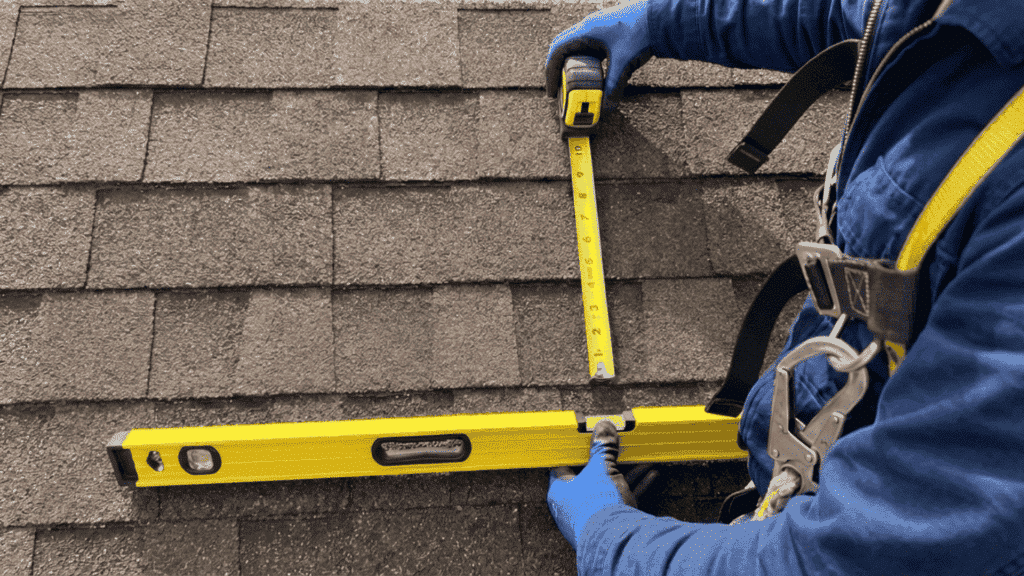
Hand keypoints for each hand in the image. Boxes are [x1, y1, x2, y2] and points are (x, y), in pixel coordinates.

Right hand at [544, 0, 654, 109]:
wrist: (661, 15)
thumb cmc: (641, 31)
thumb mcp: (624, 63)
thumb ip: (614, 86)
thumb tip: (607, 107)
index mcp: (586, 31)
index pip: (557, 50)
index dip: (551, 71)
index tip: (552, 90)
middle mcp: (589, 27)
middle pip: (564, 49)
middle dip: (559, 71)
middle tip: (560, 90)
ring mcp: (598, 29)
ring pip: (577, 49)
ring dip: (573, 67)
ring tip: (574, 86)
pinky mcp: (608, 32)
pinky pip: (590, 49)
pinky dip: (587, 63)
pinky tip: (593, 76)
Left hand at [547, 419, 657, 548]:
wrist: (617, 541)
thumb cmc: (598, 504)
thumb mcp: (601, 468)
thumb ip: (603, 447)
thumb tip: (604, 426)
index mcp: (560, 490)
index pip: (563, 464)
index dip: (576, 449)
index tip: (587, 438)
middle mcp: (573, 504)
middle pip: (590, 475)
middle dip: (607, 460)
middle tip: (617, 445)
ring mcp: (591, 514)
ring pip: (608, 487)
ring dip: (626, 472)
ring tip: (641, 458)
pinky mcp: (609, 522)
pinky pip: (620, 499)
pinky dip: (635, 486)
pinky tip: (651, 474)